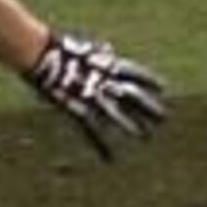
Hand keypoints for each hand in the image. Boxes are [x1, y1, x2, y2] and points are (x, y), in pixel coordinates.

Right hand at [24, 30, 168, 158]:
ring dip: (133, 126)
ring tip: (147, 136)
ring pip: (119, 115)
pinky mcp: (78, 110)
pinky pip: (93, 131)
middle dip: (149, 107)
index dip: (150, 80)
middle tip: (164, 117)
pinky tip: (111, 159)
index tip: (163, 87)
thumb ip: (100, 52)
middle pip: (134, 96)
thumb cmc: (59, 48)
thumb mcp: (84, 47)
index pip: (136, 73)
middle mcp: (106, 81)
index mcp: (108, 65)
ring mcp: (93, 96)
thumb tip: (108, 49)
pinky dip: (101, 146)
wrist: (42, 54)